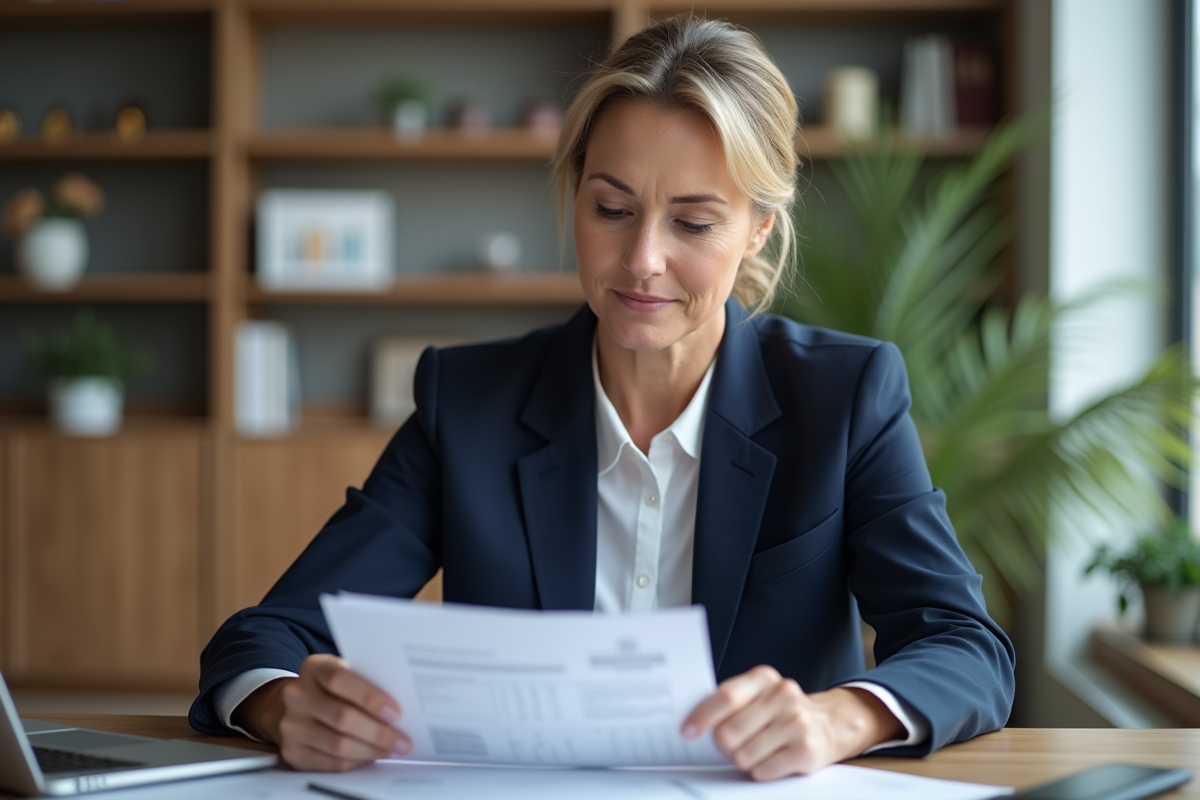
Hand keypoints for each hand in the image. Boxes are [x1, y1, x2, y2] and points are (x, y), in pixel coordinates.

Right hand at [232, 654, 411, 771]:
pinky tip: (372, 755)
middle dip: (378, 732)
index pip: (339, 679)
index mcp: (313, 668)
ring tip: (392, 749)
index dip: (369, 697)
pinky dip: (357, 760)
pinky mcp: (293, 751)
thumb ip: (366, 680)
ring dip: (371, 750)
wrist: (297, 705)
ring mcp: (291, 725)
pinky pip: (331, 762)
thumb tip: (403, 700)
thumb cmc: (332, 688)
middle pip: (342, 717)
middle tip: (402, 740)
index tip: (396, 712)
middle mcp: (297, 695)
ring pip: (338, 744)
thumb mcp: (346, 672)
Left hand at [680, 665, 903, 780]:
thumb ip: (730, 702)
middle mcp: (783, 695)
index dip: (703, 716)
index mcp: (763, 678)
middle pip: (730, 732)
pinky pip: (763, 771)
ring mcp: (797, 722)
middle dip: (723, 746)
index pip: (726, 697)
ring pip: (744, 755)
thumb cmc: (780, 711)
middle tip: (730, 746)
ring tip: (756, 750)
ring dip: (743, 759)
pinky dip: (760, 770)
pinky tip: (771, 759)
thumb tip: (693, 722)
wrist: (830, 724)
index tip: (687, 731)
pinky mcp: (807, 750)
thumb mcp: (758, 695)